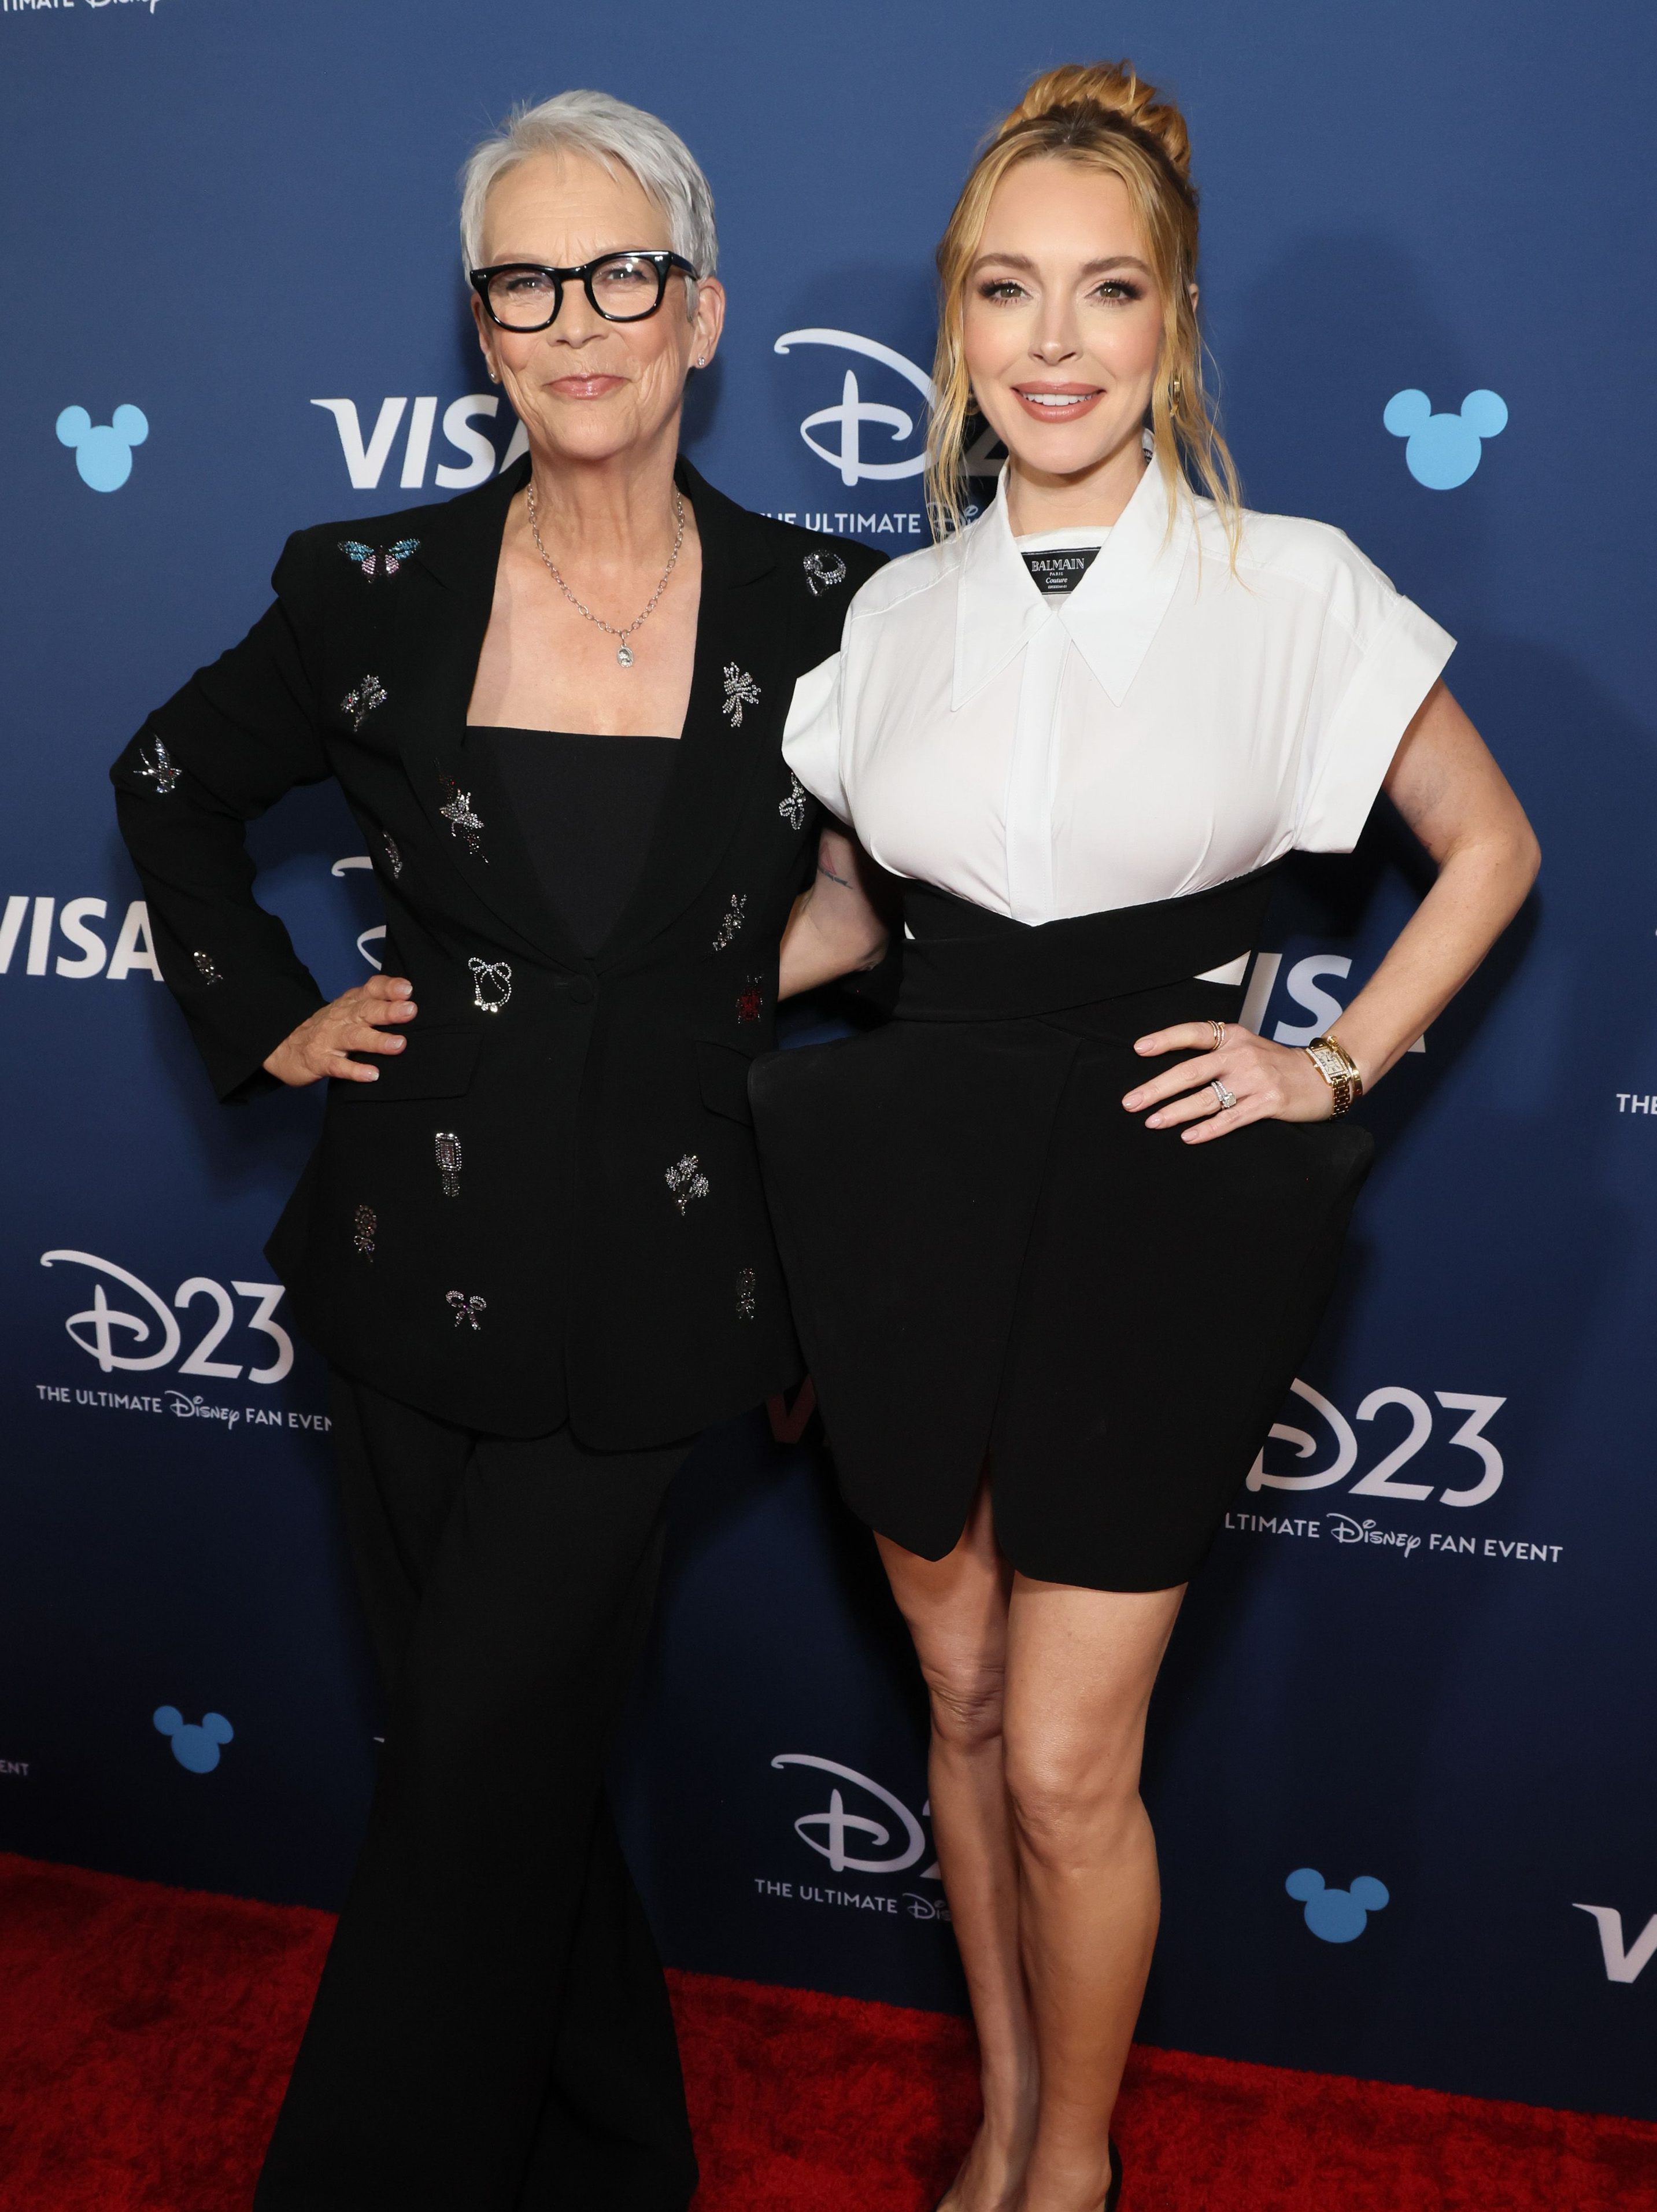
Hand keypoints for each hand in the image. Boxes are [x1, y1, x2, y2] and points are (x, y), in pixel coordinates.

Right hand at [263, 973, 416, 1086]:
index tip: (407, 989)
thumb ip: (374, 1002)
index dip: (388, 988)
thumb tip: (408, 1000)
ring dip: (377, 1040)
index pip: (370, 990)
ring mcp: (329, 1040)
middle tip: (410, 1010)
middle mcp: (342, 1018)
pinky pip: (338, 1066)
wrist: (284, 1045)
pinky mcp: (320, 1061)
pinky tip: (372, 1075)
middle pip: (365, 1011)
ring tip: (399, 1044)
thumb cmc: (328, 1028)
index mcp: (350, 1004)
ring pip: (354, 1038)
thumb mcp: (348, 1009)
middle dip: (388, 1011)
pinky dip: (355, 1071)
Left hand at [1122, 1020, 1334, 1142]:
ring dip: (1176, 1112)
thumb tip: (1174, 1071)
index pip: (1194, 1033)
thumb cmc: (1278, 1064)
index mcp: (1233, 1037)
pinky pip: (1232, 1118)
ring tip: (1152, 1122)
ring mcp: (1255, 1079)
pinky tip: (1188, 1137)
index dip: (1165, 1040)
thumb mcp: (1248, 1047)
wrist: (1324, 1076)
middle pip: (1191, 1071)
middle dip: (1157, 1088)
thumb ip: (1216, 1052)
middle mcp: (1242, 1055)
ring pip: (1207, 1098)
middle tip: (1131, 1102)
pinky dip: (1208, 1129)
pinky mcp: (1268, 1102)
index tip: (1139, 1049)